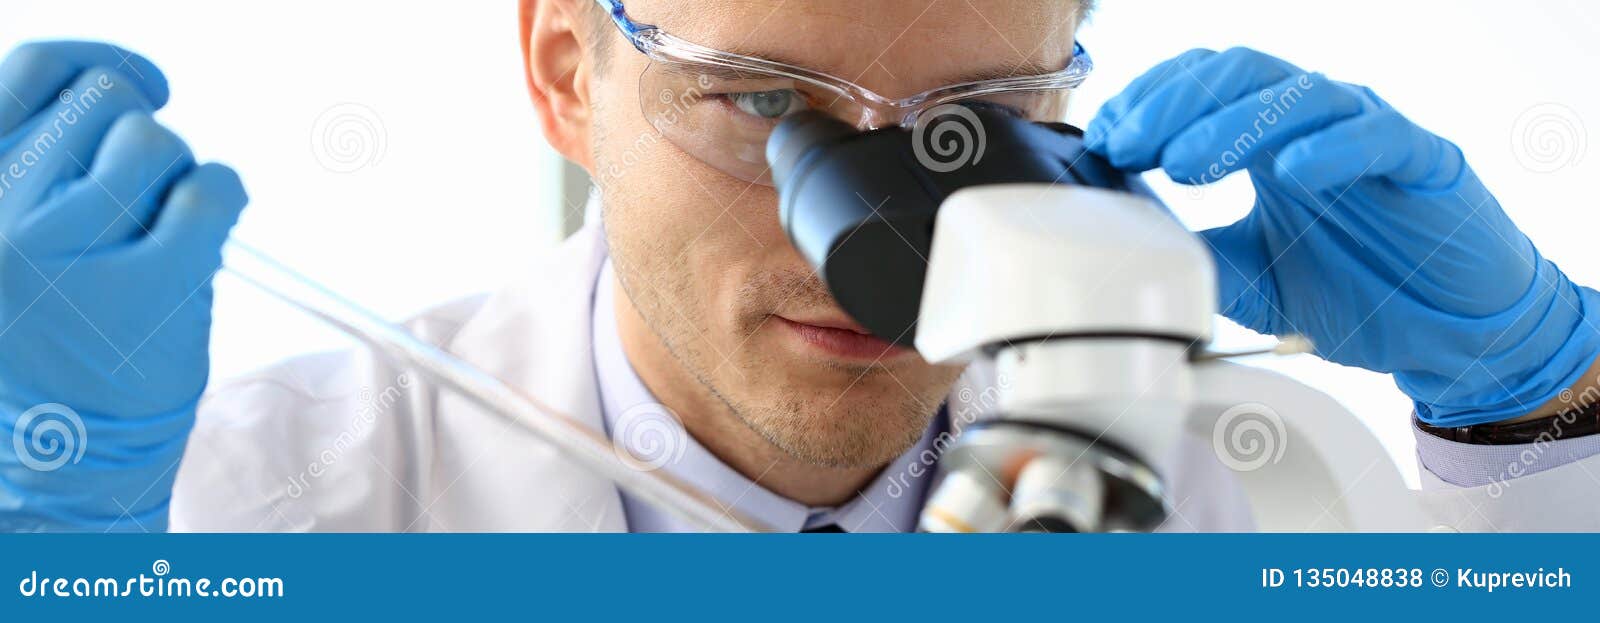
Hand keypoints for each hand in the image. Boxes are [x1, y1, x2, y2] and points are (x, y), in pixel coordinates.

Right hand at [0, 41, 247, 530]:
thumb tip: (125, 83)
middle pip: (107, 106)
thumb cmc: (44, 338)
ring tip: (158, 236)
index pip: (29, 71)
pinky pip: (211, 191)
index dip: (101, 64)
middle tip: (141, 203)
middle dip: (142, 141)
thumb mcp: (9, 240)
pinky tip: (205, 233)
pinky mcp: (146, 285)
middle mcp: (1, 216)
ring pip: (158, 143)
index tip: (144, 83)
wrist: (59, 456)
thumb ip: (38, 163)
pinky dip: (222, 198)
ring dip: (177, 177)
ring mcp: (70, 251)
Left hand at [1085, 47, 1598, 425]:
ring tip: (1185, 162)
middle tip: (1128, 143)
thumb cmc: (1353, 291)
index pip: (1199, 87)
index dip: (1148, 101)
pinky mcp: (1424, 161)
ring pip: (1299, 96)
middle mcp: (1314, 122)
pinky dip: (1331, 148)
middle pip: (1238, 75)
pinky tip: (1292, 170)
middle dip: (1174, 105)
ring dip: (1233, 124)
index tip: (1104, 137)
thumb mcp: (1247, 278)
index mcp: (1267, 138)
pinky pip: (1377, 137)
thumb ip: (1193, 252)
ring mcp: (1368, 133)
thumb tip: (1121, 242)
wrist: (1446, 334)